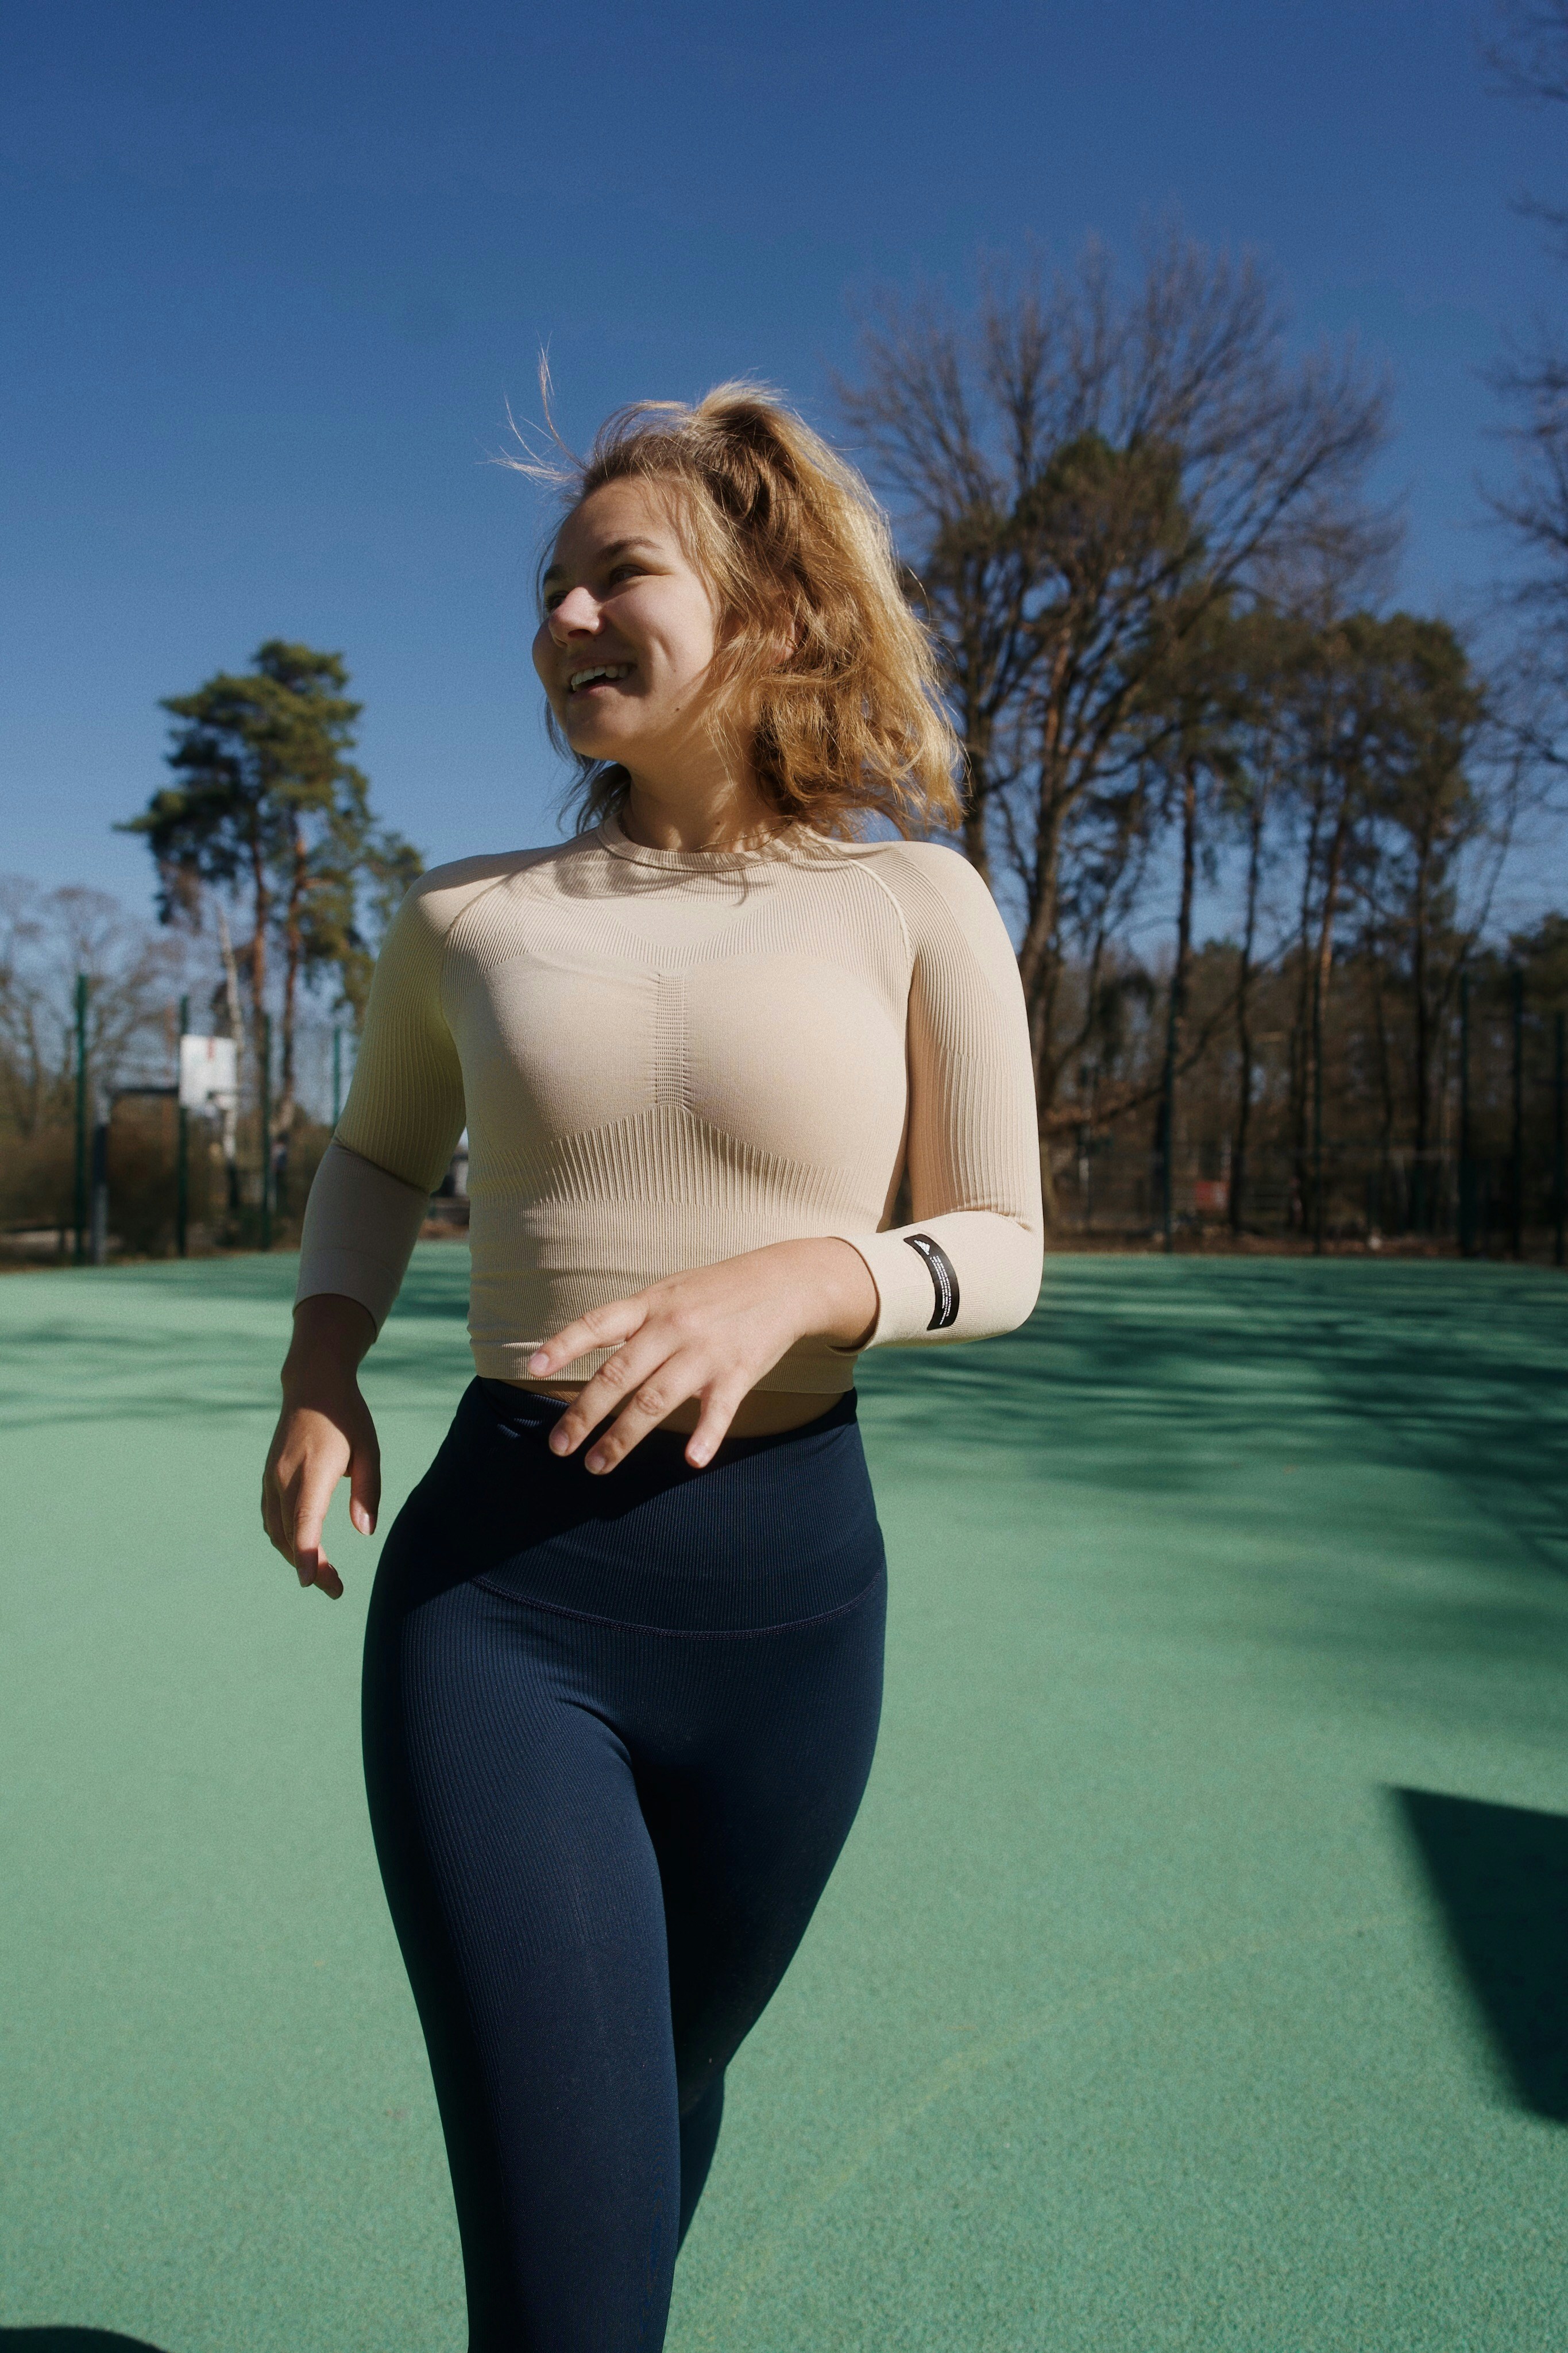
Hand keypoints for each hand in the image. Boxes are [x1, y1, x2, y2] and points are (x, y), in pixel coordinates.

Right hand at [261, 1295, 379, 1598]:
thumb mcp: (369, 1450)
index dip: (308, 1554)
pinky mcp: (268, 1477)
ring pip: (277, 1530)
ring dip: (296, 1555)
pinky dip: (284, 1538)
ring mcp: (271, 1478)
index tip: (311, 1583)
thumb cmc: (347, 1417)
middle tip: (336, 1589)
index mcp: (312, 1471)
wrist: (312, 1385)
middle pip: (292, 1535)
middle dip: (311, 1567)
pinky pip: (271, 1518)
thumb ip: (368, 1491)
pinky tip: (300, 1548)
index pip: (306, 1521)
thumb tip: (364, 1531)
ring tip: (322, 1574)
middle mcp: (284, 1478)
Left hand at [526, 1238, 877, 1473]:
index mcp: (652, 1303)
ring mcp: (705, 1352)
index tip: (533, 1368)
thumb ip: (635, 1319)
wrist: (788, 1281)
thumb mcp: (672, 1290)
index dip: (564, 1344)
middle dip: (584, 1414)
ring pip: (655, 1401)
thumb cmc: (720, 1290)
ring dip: (623, 1437)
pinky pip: (717, 1410)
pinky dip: (705, 1436)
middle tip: (559, 1447)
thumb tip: (590, 1346)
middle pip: (619, 1375)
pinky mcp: (739, 1372)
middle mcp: (673, 1327)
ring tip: (597, 1465)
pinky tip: (691, 1461)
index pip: (598, 1324)